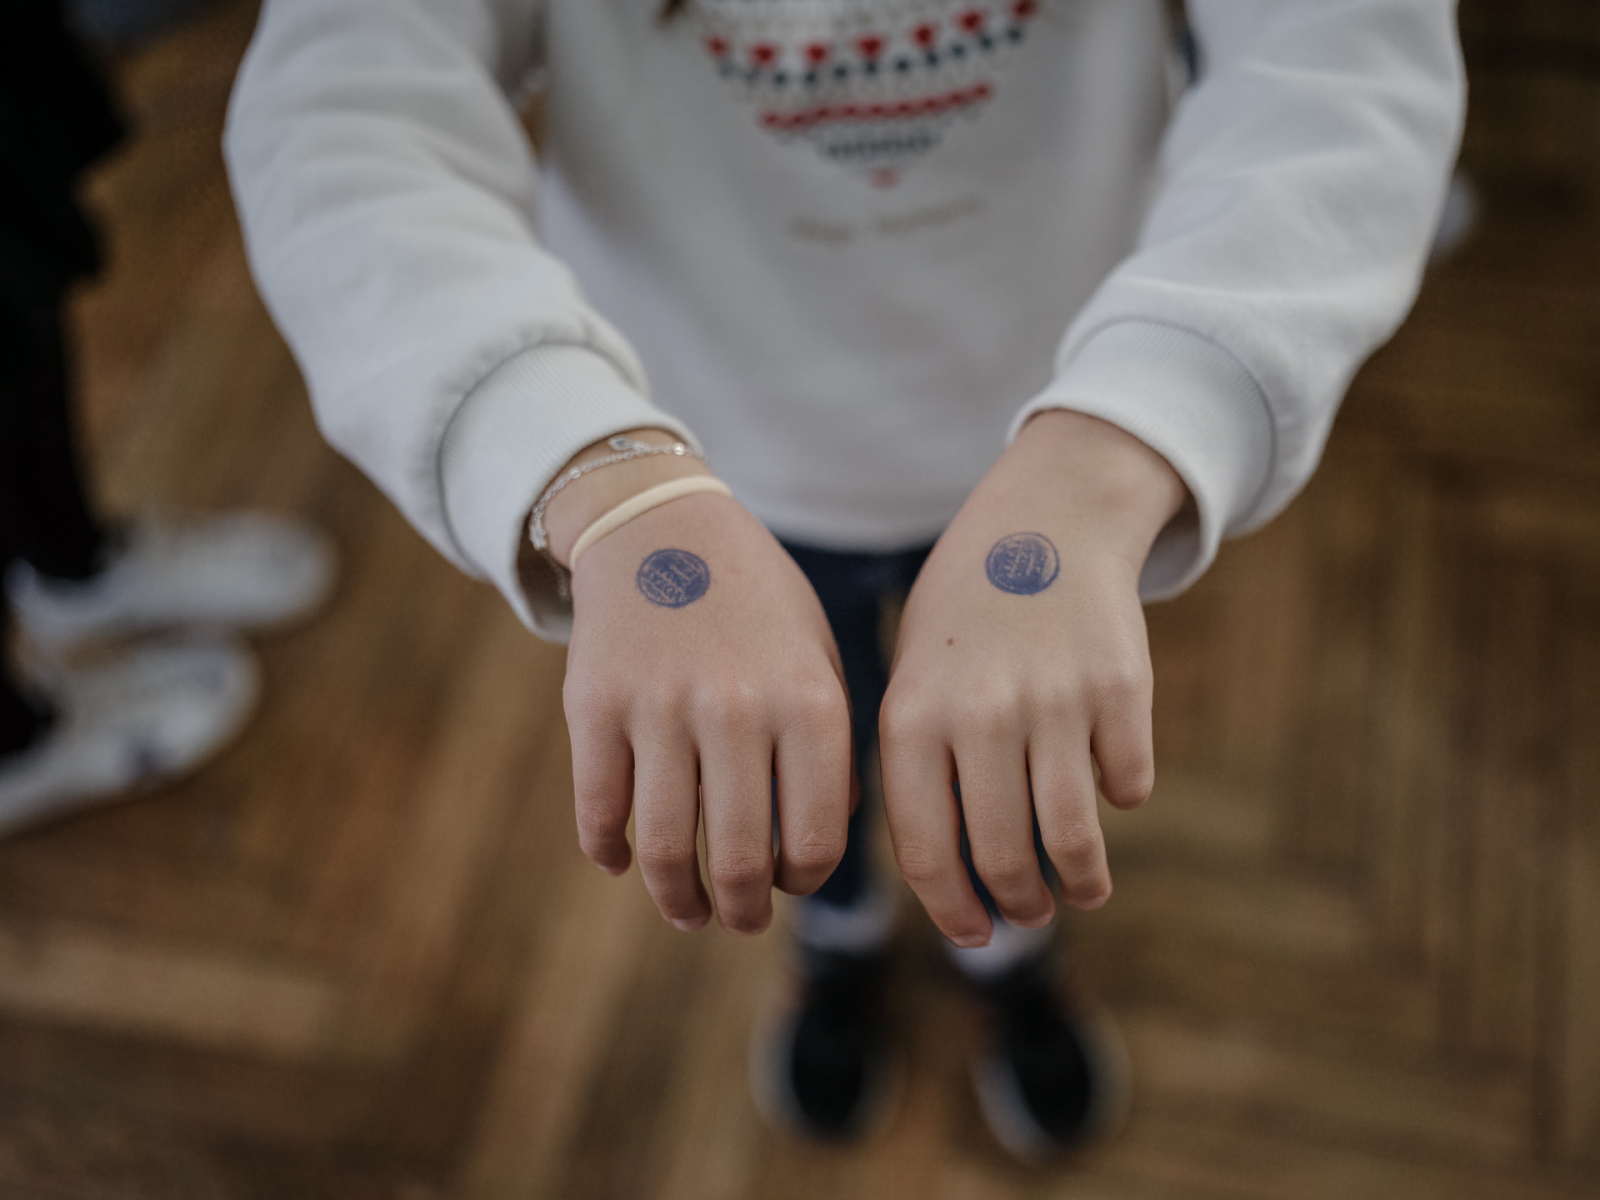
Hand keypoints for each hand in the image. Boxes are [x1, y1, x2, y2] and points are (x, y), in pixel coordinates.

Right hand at [552, 441, 852, 934]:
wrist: (662, 524)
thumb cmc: (756, 604)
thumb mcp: (817, 657)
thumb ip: (828, 748)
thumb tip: (816, 845)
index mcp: (808, 702)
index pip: (814, 840)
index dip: (803, 881)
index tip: (790, 883)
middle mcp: (736, 709)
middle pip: (737, 860)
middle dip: (741, 911)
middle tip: (741, 919)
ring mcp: (659, 708)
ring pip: (663, 849)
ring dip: (677, 900)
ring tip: (689, 911)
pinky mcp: (593, 706)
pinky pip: (600, 811)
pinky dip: (609, 853)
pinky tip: (622, 862)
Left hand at [879, 411, 1187, 945]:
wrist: (1045, 521)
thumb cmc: (966, 618)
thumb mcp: (916, 678)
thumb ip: (922, 769)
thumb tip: (953, 878)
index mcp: (913, 718)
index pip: (928, 850)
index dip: (952, 909)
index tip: (973, 933)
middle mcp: (981, 716)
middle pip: (1005, 857)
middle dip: (1021, 905)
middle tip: (1030, 914)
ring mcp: (1055, 702)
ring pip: (1074, 837)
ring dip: (1082, 882)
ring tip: (1083, 890)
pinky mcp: (1122, 689)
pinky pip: (1129, 784)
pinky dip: (1122, 796)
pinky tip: (1109, 787)